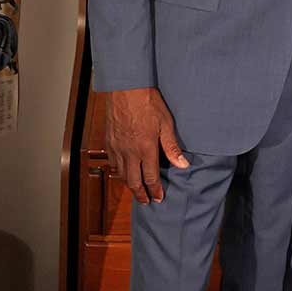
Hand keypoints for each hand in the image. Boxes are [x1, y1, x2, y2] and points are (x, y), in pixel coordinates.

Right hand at [103, 87, 186, 204]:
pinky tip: (122, 170)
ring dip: (129, 184)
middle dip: (140, 194)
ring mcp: (117, 147)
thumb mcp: (166, 124)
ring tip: (136, 189)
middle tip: (146, 202)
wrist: (126, 88)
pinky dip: (118, 170)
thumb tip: (182, 165)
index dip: (155, 190)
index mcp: (145, 149)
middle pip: (133, 181)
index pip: (151, 178)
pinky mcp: (109, 141)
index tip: (159, 198)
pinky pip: (112, 162)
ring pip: (121, 174)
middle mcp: (129, 152)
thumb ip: (172, 147)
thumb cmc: (148, 102)